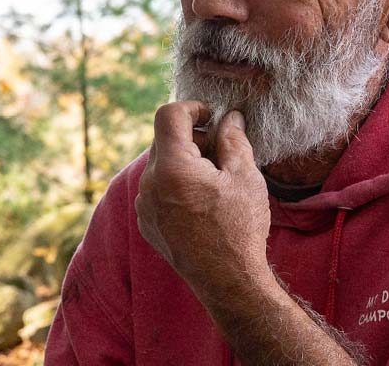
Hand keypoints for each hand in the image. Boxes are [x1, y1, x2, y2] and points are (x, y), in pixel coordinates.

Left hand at [134, 101, 271, 294]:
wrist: (228, 281)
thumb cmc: (239, 228)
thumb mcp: (244, 176)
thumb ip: (233, 140)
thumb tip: (229, 118)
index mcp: (171, 167)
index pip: (169, 114)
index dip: (192, 107)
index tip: (212, 116)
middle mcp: (149, 184)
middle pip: (165, 140)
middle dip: (193, 137)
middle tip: (222, 153)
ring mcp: (144, 205)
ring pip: (161, 165)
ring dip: (185, 162)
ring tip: (215, 182)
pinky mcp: (147, 222)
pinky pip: (157, 189)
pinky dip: (176, 184)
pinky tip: (202, 203)